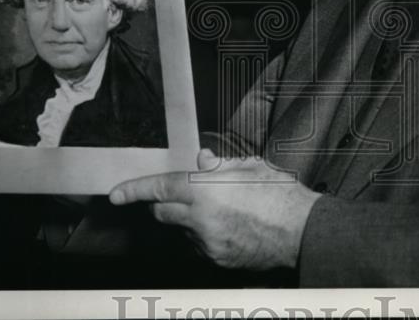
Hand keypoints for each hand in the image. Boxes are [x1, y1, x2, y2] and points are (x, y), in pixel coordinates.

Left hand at [109, 149, 321, 270]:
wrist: (301, 230)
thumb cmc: (279, 194)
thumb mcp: (250, 166)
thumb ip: (219, 165)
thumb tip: (202, 160)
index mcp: (206, 190)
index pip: (160, 188)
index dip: (134, 190)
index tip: (117, 194)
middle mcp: (200, 218)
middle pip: (162, 213)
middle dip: (163, 204)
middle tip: (178, 195)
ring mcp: (207, 243)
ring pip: (181, 230)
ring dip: (188, 219)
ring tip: (220, 210)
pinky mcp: (217, 259)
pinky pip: (199, 246)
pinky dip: (204, 235)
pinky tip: (228, 226)